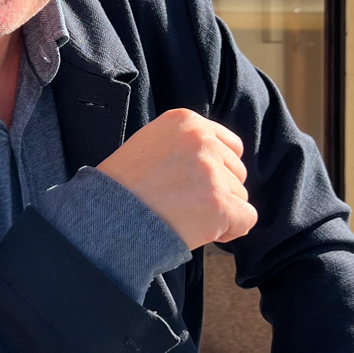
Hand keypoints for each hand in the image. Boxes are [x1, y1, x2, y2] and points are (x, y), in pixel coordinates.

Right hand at [96, 109, 256, 248]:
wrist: (106, 218)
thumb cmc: (125, 187)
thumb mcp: (152, 143)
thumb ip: (188, 143)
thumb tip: (223, 160)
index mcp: (186, 121)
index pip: (230, 146)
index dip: (216, 170)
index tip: (193, 185)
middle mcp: (202, 141)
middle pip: (237, 171)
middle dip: (219, 192)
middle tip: (185, 205)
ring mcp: (211, 173)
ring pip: (240, 196)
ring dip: (221, 212)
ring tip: (185, 217)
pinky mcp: (218, 204)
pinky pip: (247, 218)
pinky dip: (230, 230)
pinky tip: (203, 231)